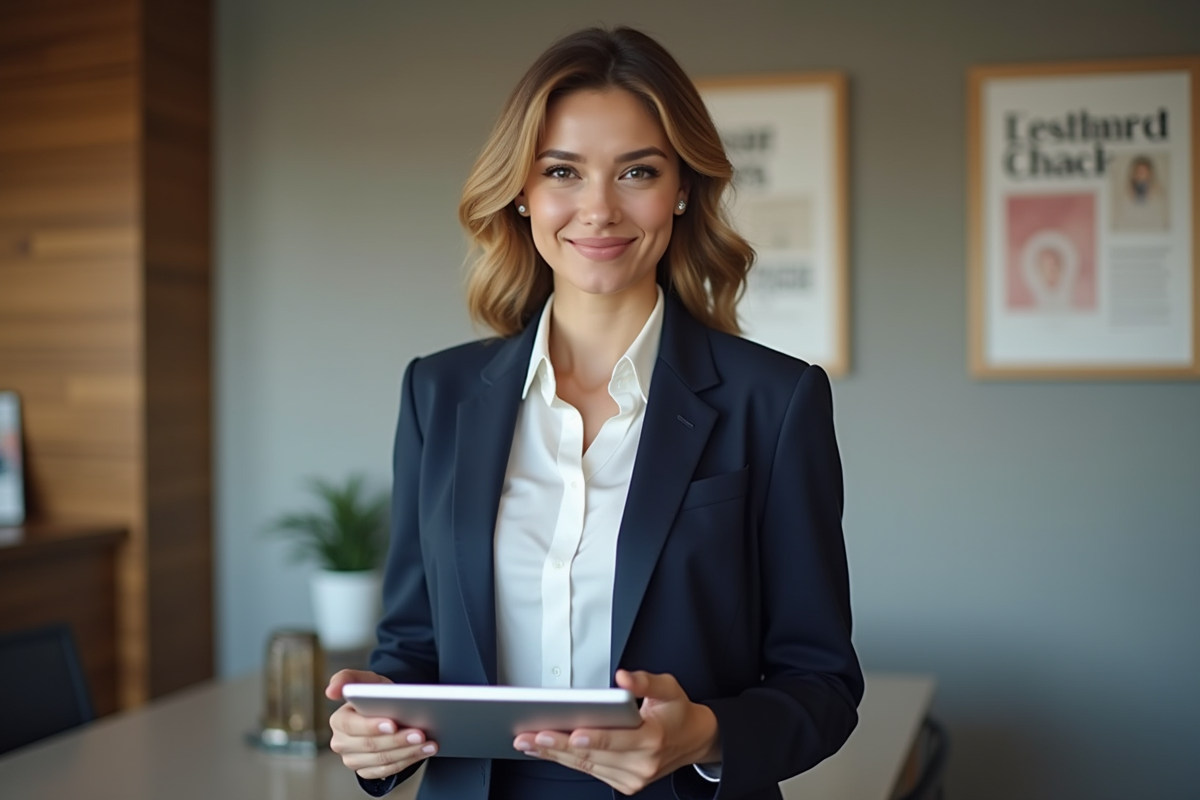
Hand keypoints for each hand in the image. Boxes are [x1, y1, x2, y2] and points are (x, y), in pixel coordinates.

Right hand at [326, 669, 437, 780]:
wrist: (385, 711)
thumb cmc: (374, 695)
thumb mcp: (365, 680)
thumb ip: (347, 678)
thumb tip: (331, 690)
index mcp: (339, 720)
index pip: (351, 726)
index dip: (372, 726)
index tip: (392, 723)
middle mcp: (342, 743)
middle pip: (371, 745)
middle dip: (397, 740)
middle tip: (420, 733)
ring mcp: (353, 759)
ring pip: (382, 760)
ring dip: (408, 752)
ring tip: (428, 743)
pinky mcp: (367, 771)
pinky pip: (388, 770)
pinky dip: (408, 761)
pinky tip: (424, 751)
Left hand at [512, 669, 720, 794]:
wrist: (694, 740)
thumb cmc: (676, 712)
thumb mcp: (669, 688)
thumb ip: (645, 681)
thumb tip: (623, 678)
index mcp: (652, 739)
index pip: (617, 740)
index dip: (594, 737)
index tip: (573, 732)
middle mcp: (642, 763)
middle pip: (593, 755)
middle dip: (559, 745)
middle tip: (531, 735)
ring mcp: (633, 778)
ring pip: (587, 766)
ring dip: (555, 754)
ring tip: (529, 742)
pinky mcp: (625, 784)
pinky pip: (591, 771)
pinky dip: (567, 760)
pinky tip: (547, 750)